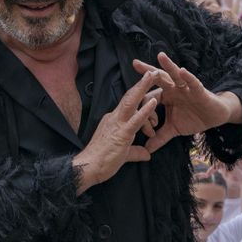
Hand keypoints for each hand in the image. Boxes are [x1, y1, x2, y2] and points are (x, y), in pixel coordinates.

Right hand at [73, 70, 164, 191]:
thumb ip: (136, 152)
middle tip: (152, 72)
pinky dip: (145, 110)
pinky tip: (154, 102)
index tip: (151, 88)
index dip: (140, 95)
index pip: (129, 105)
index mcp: (114, 121)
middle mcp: (114, 118)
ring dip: (143, 88)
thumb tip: (147, 154)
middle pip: (129, 97)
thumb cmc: (101, 162)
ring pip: (131, 102)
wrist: (87, 169)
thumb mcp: (123, 155)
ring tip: (153, 76)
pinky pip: (135, 120)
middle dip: (141, 84)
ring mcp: (117, 125)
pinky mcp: (121, 134)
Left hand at [131, 53, 238, 151]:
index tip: (148, 130)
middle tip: (135, 63)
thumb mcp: (174, 129)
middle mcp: (174, 89)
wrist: (215, 118)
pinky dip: (188, 77)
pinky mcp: (200, 91)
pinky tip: (182, 71)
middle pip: (159, 78)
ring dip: (168, 66)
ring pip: (175, 75)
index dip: (145, 112)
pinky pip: (193, 83)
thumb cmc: (193, 118)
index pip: (149, 98)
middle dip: (147, 71)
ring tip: (160, 56)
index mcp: (166, 96)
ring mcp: (186, 88)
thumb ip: (160, 137)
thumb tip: (147, 149)